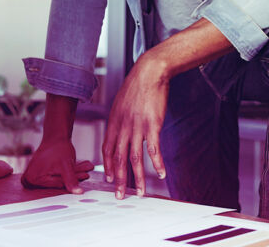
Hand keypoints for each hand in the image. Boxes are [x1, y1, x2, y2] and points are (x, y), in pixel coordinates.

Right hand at [22, 138, 92, 192]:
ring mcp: (35, 177)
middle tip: (86, 173)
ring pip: (59, 179)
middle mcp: (30, 179)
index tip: (85, 176)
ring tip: (85, 170)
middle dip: (73, 177)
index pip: (56, 184)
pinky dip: (68, 173)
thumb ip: (71, 180)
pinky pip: (57, 177)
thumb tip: (78, 193)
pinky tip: (80, 170)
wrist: (55, 136)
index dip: (71, 180)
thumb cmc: (58, 148)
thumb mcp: (65, 165)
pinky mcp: (41, 174)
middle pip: (57, 182)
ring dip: (73, 175)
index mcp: (32, 178)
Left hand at [102, 55, 167, 198]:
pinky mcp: (153, 125)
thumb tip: (119, 132)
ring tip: (140, 192)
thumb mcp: (121, 103)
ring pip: (135, 158)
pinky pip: (154, 149)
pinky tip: (161, 174)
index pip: (107, 149)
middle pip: (118, 158)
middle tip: (120, 195)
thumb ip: (119, 120)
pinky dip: (157, 163)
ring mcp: (137, 126)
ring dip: (138, 178)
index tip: (110, 179)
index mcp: (114, 121)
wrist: (149, 72)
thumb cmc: (137, 86)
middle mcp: (123, 126)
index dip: (108, 166)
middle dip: (119, 180)